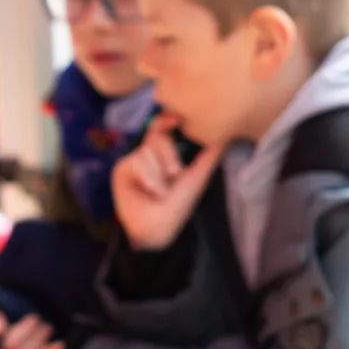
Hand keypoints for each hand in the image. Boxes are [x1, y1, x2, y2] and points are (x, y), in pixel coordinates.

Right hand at [112, 118, 224, 250]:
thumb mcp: (197, 178)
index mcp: (164, 154)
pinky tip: (151, 192)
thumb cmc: (178, 207)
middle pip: (157, 136)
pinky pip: (136, 162)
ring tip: (161, 193)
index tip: (176, 119)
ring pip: (147, 151)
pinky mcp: (122, 170)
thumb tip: (227, 135)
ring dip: (158, 175)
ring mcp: (133, 161)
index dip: (167, 119)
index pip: (164, 127)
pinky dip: (148, 178)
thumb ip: (210, 156)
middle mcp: (148, 154)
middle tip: (175, 175)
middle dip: (169, 155)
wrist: (158, 230)